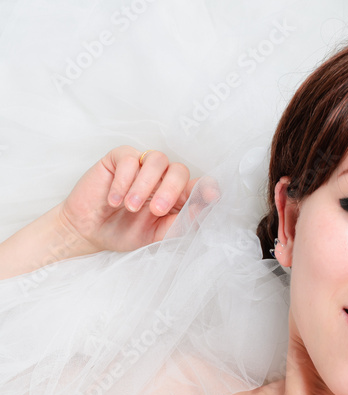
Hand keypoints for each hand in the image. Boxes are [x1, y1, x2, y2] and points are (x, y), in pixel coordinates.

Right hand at [57, 146, 200, 253]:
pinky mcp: (120, 159)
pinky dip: (124, 181)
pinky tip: (115, 200)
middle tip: (157, 211)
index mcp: (176, 197)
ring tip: (131, 207)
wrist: (89, 232)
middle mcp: (162, 179)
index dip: (207, 188)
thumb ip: (179, 225)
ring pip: (158, 160)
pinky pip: (130, 158)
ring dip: (145, 185)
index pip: (198, 186)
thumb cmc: (124, 232)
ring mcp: (142, 167)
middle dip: (171, 190)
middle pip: (180, 171)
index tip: (211, 196)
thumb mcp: (156, 236)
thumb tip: (200, 211)